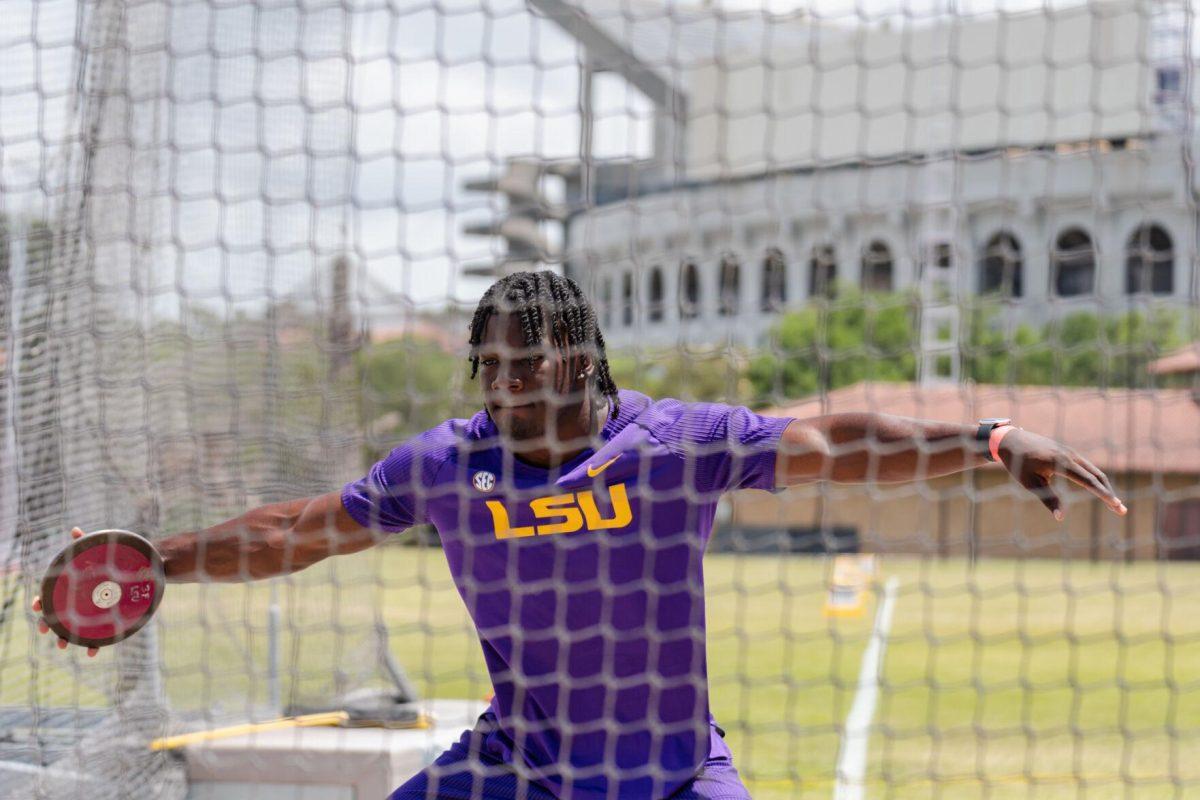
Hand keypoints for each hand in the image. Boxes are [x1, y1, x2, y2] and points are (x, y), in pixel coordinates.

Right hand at [32, 527, 98, 657]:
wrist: (131, 574)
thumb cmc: (107, 564)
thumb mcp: (95, 553)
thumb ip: (84, 544)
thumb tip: (75, 530)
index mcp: (69, 588)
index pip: (49, 595)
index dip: (41, 601)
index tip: (37, 606)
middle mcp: (75, 603)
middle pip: (56, 616)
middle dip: (48, 624)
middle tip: (45, 630)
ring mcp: (88, 614)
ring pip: (72, 630)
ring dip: (65, 638)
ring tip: (63, 645)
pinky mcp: (103, 623)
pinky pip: (96, 637)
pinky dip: (93, 646)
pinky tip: (93, 652)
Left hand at [998, 429, 1126, 520]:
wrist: (1011, 440)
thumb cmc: (1018, 464)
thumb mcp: (1030, 483)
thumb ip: (1048, 499)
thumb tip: (1060, 518)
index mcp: (1060, 462)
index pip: (1088, 480)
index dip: (1102, 494)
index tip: (1115, 505)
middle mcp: (1070, 455)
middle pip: (1096, 475)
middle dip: (1109, 493)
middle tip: (1121, 511)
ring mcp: (1070, 452)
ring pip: (1094, 471)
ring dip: (1104, 487)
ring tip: (1113, 504)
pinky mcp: (1069, 453)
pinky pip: (1087, 467)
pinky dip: (1096, 479)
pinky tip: (1100, 490)